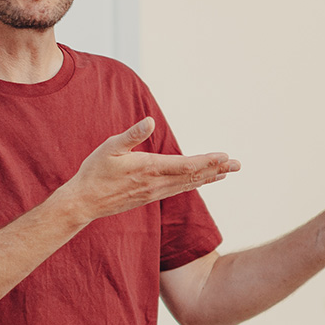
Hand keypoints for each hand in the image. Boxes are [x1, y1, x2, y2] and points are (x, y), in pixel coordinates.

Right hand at [57, 117, 239, 222]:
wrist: (84, 202)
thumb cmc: (95, 171)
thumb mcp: (110, 147)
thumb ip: (132, 134)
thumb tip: (150, 121)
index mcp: (148, 168)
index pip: (185, 165)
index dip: (207, 161)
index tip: (225, 156)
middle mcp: (156, 183)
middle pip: (193, 176)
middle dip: (217, 169)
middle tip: (239, 164)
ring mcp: (155, 192)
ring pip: (189, 184)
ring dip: (210, 176)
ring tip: (228, 171)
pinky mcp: (152, 196)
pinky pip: (179, 188)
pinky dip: (196, 183)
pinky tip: (204, 180)